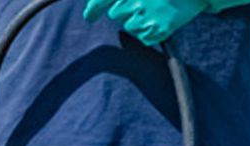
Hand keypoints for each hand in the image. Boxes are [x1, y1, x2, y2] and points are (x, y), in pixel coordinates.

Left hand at [84, 0, 209, 45]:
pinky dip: (151, 34)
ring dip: (139, 24)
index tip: (88, 17)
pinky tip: (161, 24)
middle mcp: (134, 0)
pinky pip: (144, 38)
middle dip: (126, 13)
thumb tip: (111, 8)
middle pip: (116, 15)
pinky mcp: (157, 29)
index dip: (93, 9)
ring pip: (130, 28)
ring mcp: (145, 15)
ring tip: (155, 15)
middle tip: (144, 7)